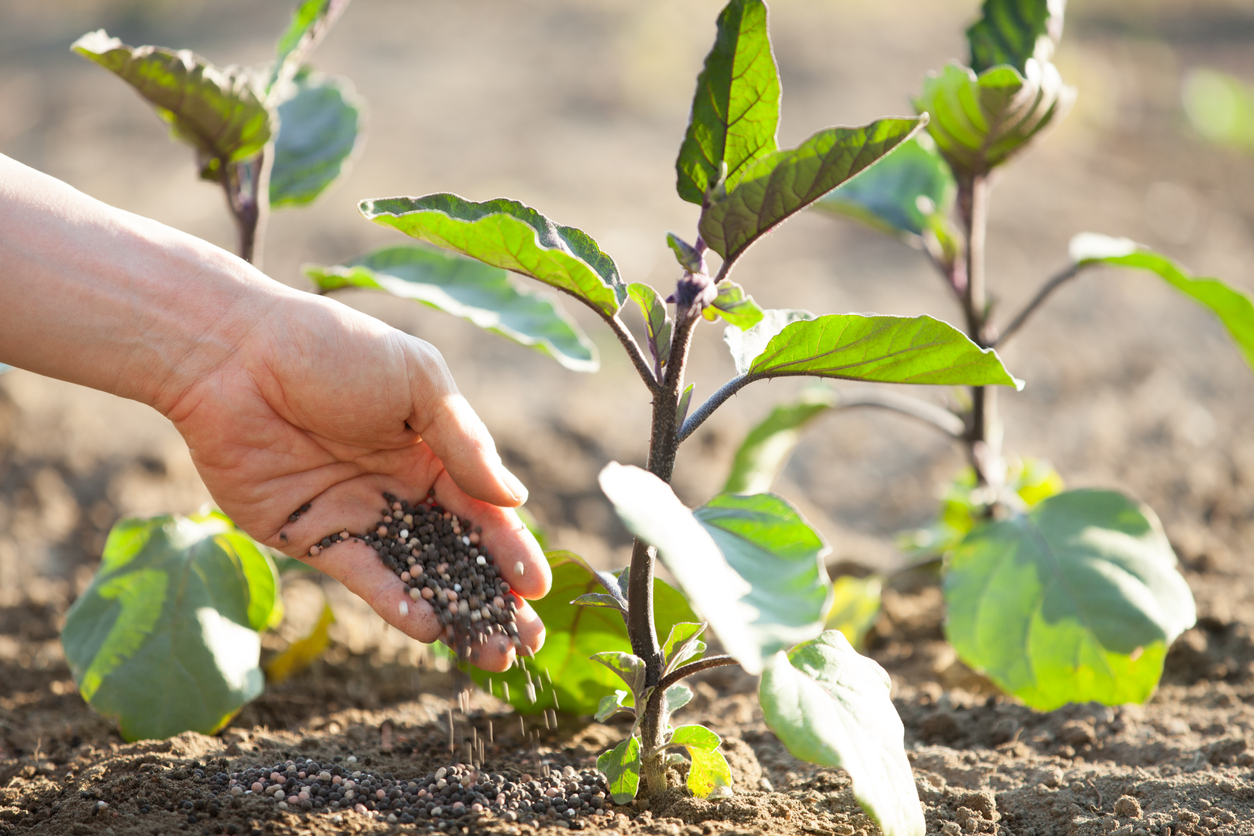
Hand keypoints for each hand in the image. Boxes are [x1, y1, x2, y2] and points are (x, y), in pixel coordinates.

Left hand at [163, 289, 549, 671]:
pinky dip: (396, 603)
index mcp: (432, 448)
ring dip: (455, 613)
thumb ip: (466, 443)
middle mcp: (400, 487)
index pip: (484, 509)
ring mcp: (358, 515)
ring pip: (417, 574)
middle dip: (494, 597)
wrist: (234, 354)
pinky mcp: (313, 536)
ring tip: (490, 653)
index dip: (513, 548)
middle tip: (526, 641)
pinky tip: (430, 628)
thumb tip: (515, 499)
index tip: (539, 587)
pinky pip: (363, 576)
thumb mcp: (418, 380)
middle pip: (457, 552)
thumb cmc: (333, 349)